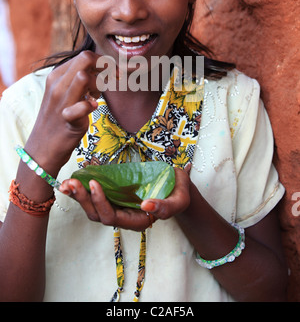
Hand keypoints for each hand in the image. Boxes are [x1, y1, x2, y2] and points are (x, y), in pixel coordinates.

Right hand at [24, 51, 101, 175]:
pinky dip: (90, 105)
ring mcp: (60, 101)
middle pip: (86, 58)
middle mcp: (57, 84)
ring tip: (96, 96)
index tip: (114, 74)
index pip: (85, 55)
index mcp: (57, 75)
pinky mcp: (67, 119)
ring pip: (84, 76)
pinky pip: (81, 106)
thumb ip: (80, 80)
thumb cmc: (60, 119)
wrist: (43, 148)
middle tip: (113, 80)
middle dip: (106, 66)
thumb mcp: (66, 93)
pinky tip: (93, 108)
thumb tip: (103, 70)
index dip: (104, 62)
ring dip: (99, 84)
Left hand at [59, 167, 190, 230]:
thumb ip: (166, 206)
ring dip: (79, 196)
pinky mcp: (114, 196)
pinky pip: (94, 196)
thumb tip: (146, 205)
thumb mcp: (179, 199)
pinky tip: (71, 182)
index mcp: (138, 220)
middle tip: (72, 184)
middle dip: (84, 200)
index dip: (101, 203)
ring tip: (67, 183)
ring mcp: (118, 206)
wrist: (177, 185)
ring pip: (93, 208)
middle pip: (98, 215)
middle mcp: (124, 217)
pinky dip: (82, 190)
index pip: (113, 218)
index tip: (95, 184)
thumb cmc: (179, 192)